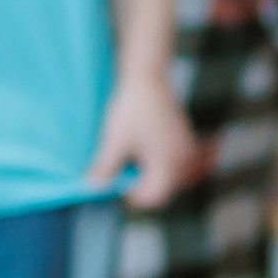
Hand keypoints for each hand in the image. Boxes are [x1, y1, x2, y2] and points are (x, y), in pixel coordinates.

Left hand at [86, 66, 195, 208]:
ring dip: (146, 174)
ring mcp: (185, 151)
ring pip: (165, 177)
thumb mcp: (114, 142)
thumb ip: (105, 170)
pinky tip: (140, 146)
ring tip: (129, 155)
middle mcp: (182, 161)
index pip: (152, 199)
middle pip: (161, 190)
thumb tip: (92, 191)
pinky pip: (171, 163)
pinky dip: (155, 162)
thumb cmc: (132, 110)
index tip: (115, 181)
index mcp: (168, 165)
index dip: (131, 195)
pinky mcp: (183, 141)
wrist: (148, 78)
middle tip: (119, 169)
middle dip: (140, 185)